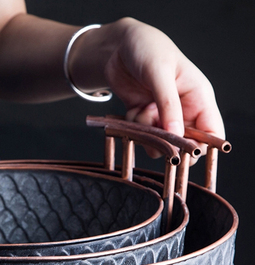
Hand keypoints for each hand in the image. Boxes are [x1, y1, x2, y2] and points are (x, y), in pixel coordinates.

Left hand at [70, 18, 224, 141]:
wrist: (118, 47)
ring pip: (160, 142)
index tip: (184, 153)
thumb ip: (169, 106)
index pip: (211, 132)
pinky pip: (141, 136)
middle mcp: (183, 110)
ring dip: (148, 134)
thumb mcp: (160, 74)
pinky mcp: (144, 118)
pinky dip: (134, 128)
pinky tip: (132, 110)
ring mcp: (162, 116)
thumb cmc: (147, 49)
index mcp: (198, 97)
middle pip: (184, 143)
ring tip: (142, 112)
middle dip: (169, 144)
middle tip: (155, 135)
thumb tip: (176, 136)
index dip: (202, 148)